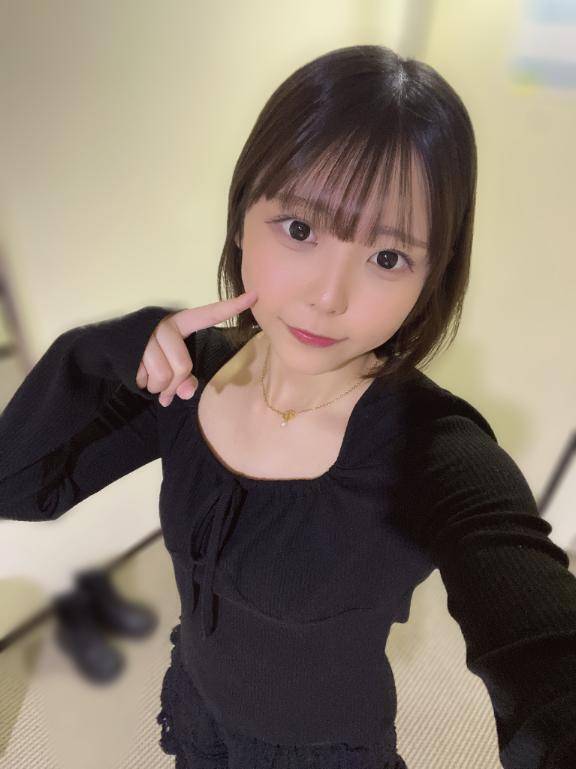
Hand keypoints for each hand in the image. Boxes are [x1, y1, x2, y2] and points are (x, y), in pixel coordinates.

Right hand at [135, 290, 257, 406]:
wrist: (113, 349)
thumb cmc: (152, 359)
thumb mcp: (173, 368)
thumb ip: (185, 380)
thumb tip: (185, 393)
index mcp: (181, 323)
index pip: (208, 315)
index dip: (230, 307)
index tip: (254, 296)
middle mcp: (165, 324)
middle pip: (182, 365)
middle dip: (174, 384)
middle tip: (167, 388)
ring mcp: (147, 335)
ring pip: (164, 376)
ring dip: (159, 388)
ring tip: (153, 381)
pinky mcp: (131, 348)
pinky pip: (146, 379)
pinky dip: (146, 386)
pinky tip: (141, 378)